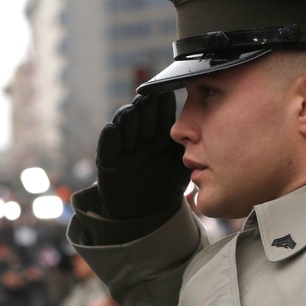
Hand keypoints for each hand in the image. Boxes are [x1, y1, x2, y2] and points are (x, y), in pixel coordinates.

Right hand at [95, 92, 190, 218]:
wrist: (148, 213)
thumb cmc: (167, 186)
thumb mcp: (183, 166)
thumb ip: (189, 148)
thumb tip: (198, 130)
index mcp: (160, 133)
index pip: (160, 111)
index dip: (161, 100)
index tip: (166, 92)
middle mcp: (141, 136)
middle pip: (140, 113)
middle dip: (144, 106)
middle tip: (149, 98)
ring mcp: (124, 148)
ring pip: (122, 126)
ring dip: (127, 118)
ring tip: (131, 112)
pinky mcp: (109, 163)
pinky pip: (107, 148)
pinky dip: (109, 138)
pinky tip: (113, 130)